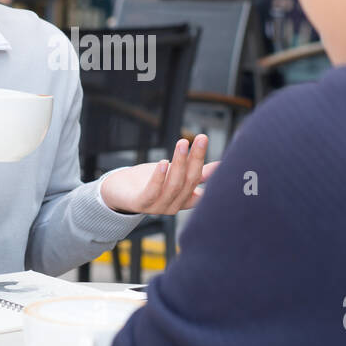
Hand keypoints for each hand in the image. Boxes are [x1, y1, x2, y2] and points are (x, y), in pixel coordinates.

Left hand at [100, 134, 219, 214]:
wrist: (119, 191)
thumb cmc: (149, 181)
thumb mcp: (175, 173)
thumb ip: (197, 171)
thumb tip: (221, 166)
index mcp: (185, 199)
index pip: (202, 184)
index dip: (215, 173)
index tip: (226, 158)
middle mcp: (174, 206)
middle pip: (189, 181)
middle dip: (196, 159)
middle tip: (201, 138)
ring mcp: (158, 207)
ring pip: (174, 185)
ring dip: (180, 163)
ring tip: (182, 143)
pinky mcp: (141, 204)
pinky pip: (152, 192)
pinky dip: (159, 177)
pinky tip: (164, 161)